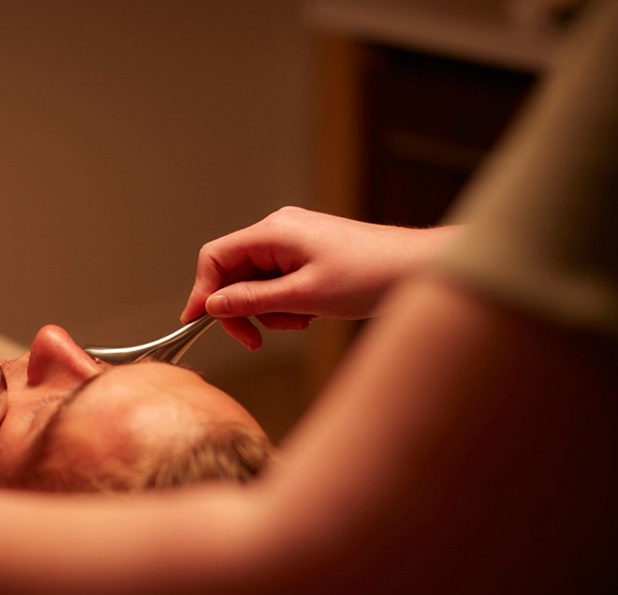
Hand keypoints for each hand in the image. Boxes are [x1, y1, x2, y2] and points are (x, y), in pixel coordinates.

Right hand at [181, 207, 459, 348]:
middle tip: (254, 340)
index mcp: (274, 232)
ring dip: (269, 311)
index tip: (198, 323)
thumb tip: (212, 304)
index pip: (216, 257)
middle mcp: (279, 232)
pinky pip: (279, 284)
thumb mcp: (303, 296)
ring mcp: (295, 244)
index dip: (202, 291)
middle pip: (234, 273)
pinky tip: (311, 314)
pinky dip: (287, 305)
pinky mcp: (308, 257)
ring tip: (300, 321)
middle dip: (242, 309)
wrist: (419, 269)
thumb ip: (252, 300)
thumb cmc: (369, 275)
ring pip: (256, 284)